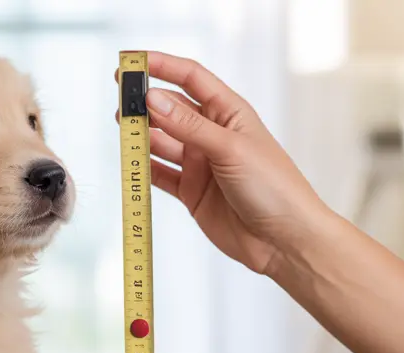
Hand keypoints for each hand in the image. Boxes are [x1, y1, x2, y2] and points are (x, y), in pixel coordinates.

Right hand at [118, 51, 333, 274]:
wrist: (284, 241)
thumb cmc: (274, 188)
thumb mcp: (230, 149)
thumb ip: (188, 126)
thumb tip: (152, 99)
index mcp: (229, 113)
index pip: (191, 78)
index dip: (161, 66)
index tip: (131, 61)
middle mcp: (213, 135)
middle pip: (171, 109)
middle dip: (144, 103)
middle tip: (119, 101)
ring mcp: (200, 164)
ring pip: (161, 142)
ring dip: (141, 135)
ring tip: (121, 130)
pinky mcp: (191, 192)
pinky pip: (160, 175)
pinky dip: (143, 169)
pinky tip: (129, 162)